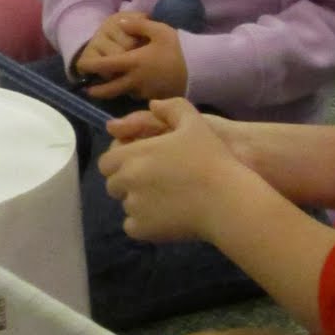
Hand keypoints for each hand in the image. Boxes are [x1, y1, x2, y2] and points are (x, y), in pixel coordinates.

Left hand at [77, 14, 187, 100]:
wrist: (202, 68)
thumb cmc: (179, 47)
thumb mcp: (159, 30)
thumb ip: (137, 25)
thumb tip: (120, 22)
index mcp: (133, 62)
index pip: (105, 66)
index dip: (90, 66)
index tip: (81, 66)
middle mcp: (135, 80)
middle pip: (109, 90)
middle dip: (97, 90)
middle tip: (89, 89)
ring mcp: (146, 92)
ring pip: (125, 94)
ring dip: (119, 90)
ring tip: (116, 84)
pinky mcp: (156, 98)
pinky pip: (140, 97)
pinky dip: (135, 92)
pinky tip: (139, 85)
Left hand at [100, 98, 246, 240]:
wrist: (227, 200)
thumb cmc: (211, 159)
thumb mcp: (194, 123)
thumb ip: (171, 108)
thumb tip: (153, 105)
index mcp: (133, 154)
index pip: (107, 162)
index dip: (120, 163)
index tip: (141, 164)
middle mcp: (127, 180)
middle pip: (113, 184)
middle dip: (128, 183)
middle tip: (155, 182)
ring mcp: (133, 206)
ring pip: (125, 205)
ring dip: (138, 202)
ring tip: (166, 199)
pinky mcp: (143, 229)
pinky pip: (133, 226)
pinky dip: (144, 224)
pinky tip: (165, 216)